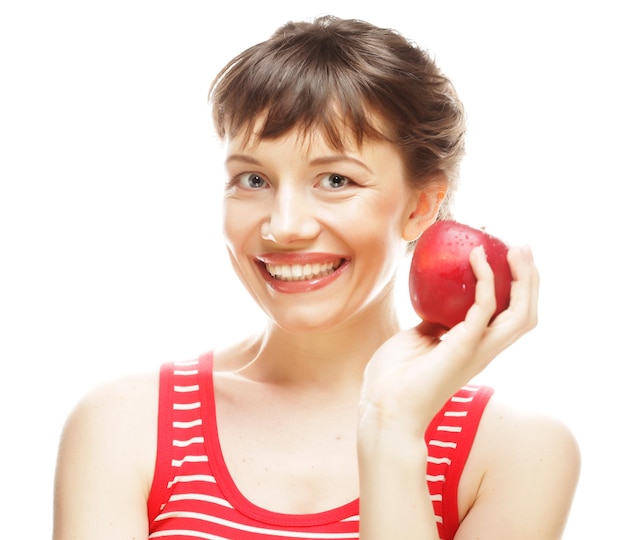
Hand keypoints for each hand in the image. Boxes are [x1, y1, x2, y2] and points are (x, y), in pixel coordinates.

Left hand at [359, 245, 538, 435]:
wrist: (383, 406)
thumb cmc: (395, 377)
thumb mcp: (419, 339)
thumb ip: (435, 322)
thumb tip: (437, 302)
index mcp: (476, 347)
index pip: (510, 317)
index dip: (517, 289)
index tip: (509, 257)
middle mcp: (484, 350)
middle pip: (525, 314)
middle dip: (529, 279)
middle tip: (522, 248)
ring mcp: (477, 350)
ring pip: (519, 315)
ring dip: (522, 280)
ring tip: (515, 250)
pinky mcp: (463, 347)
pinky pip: (483, 308)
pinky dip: (484, 280)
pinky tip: (475, 259)